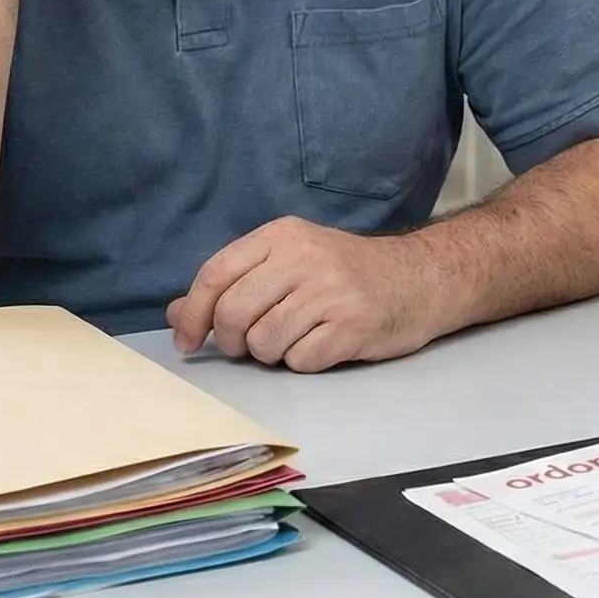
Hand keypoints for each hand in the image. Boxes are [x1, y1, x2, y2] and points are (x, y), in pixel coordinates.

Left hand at [167, 218, 454, 372]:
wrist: (421, 279)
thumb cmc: (347, 274)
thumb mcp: (289, 262)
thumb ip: (234, 283)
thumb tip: (176, 313)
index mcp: (282, 235)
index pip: (215, 274)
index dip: (193, 313)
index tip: (188, 342)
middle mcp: (304, 257)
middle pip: (234, 314)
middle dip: (233, 342)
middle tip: (249, 346)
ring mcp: (330, 291)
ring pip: (265, 343)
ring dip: (272, 353)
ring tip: (297, 339)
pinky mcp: (352, 325)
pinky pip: (301, 360)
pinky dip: (305, 362)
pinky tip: (324, 344)